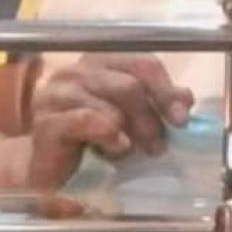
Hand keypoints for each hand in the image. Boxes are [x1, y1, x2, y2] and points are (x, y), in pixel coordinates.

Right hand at [24, 53, 194, 190]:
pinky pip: (85, 121)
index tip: (182, 118)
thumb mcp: (128, 118)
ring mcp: (58, 93)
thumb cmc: (89, 139)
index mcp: (100, 60)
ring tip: (128, 151)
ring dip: (129, 131)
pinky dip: (107, 135)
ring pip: (111, 104)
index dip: (166, 90)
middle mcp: (77, 69)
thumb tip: (185, 98)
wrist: (45, 170)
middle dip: (150, 117)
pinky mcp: (46, 122)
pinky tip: (116, 148)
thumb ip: (154, 103)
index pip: (142, 62)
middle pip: (129, 84)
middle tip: (158, 146)